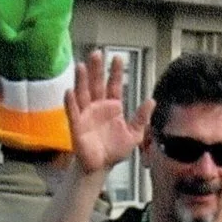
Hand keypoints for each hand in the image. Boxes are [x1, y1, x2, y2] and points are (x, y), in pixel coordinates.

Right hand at [65, 51, 150, 178]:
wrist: (101, 167)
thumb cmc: (114, 150)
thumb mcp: (134, 134)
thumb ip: (142, 118)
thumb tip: (152, 101)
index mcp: (112, 107)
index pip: (114, 85)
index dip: (115, 72)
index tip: (118, 58)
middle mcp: (98, 107)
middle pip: (96, 84)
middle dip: (97, 69)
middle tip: (96, 53)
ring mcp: (86, 114)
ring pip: (83, 93)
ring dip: (81, 80)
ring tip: (82, 66)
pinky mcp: (76, 125)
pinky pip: (72, 112)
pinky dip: (70, 102)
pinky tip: (70, 91)